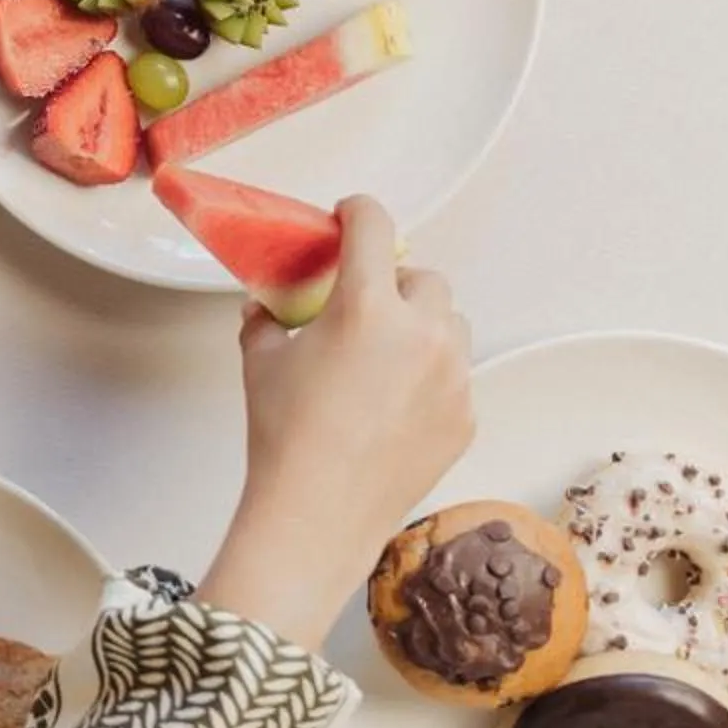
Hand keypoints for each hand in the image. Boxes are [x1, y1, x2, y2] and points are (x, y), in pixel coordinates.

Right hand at [196, 199, 473, 650]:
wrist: (317, 515)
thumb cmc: (284, 437)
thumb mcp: (261, 360)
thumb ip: (269, 317)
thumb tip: (269, 305)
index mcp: (366, 306)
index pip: (374, 225)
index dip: (357, 211)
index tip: (348, 218)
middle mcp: (421, 333)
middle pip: (423, 276)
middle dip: (394, 282)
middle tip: (363, 306)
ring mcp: (453, 376)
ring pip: (451, 324)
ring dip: (423, 326)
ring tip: (386, 356)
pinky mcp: (466, 415)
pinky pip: (456, 376)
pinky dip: (431, 377)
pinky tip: (393, 405)